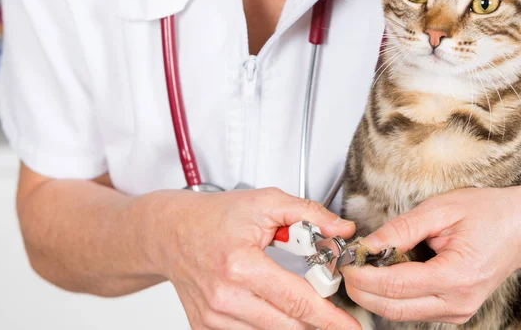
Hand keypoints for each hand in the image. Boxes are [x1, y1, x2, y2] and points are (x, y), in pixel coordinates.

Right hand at [143, 188, 360, 329]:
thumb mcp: (265, 202)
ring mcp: (213, 317)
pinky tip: (270, 305)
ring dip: (292, 321)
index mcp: (240, 265)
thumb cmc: (214, 217)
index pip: (296, 300)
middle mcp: (224, 297)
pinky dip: (268, 323)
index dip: (328, 317)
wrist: (171, 232)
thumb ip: (308, 213)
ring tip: (291, 295)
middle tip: (330, 308)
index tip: (349, 327)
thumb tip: (341, 230)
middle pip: (288, 324)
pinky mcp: (206, 327)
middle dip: (316, 319)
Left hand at [340, 185, 520, 324]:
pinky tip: (384, 272)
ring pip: (398, 313)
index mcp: (457, 276)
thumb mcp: (442, 209)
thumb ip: (402, 228)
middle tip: (345, 265)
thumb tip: (369, 244)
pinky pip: (411, 309)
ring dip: (373, 293)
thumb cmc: (489, 214)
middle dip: (361, 289)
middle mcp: (457, 302)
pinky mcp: (452, 311)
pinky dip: (390, 294)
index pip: (395, 286)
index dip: (362, 275)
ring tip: (362, 266)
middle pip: (392, 307)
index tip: (346, 260)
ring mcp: (456, 311)